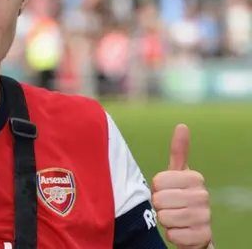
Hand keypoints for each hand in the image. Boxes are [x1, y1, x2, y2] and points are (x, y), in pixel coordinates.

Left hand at [151, 124, 212, 248]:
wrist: (195, 227)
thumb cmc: (180, 196)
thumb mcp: (178, 174)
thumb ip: (178, 151)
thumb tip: (182, 125)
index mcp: (195, 177)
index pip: (158, 181)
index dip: (157, 188)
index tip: (167, 190)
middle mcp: (203, 196)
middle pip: (159, 200)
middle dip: (160, 205)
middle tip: (170, 206)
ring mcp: (205, 216)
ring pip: (164, 217)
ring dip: (165, 220)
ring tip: (175, 217)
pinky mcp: (203, 236)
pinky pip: (173, 235)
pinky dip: (172, 235)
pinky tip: (181, 231)